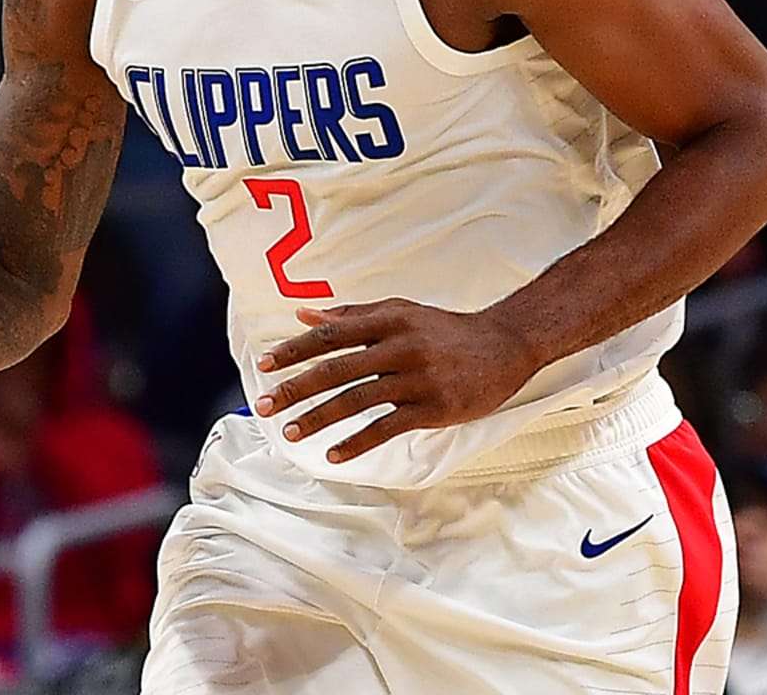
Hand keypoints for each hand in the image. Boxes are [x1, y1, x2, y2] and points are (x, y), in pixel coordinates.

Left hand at [254, 297, 536, 462]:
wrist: (503, 345)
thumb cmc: (443, 329)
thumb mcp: (399, 311)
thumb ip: (351, 314)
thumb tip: (303, 314)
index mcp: (386, 319)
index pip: (330, 335)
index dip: (294, 350)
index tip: (263, 365)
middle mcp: (398, 345)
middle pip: (336, 369)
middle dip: (295, 388)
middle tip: (264, 406)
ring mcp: (416, 377)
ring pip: (357, 400)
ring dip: (319, 418)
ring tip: (291, 433)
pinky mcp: (433, 407)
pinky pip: (388, 427)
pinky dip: (359, 442)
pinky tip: (335, 456)